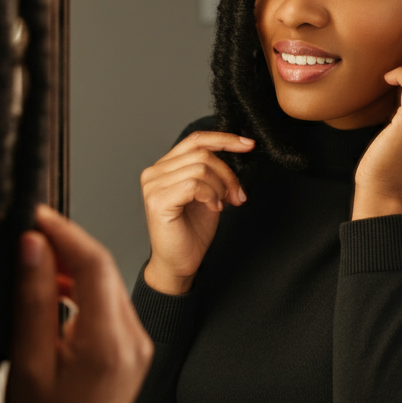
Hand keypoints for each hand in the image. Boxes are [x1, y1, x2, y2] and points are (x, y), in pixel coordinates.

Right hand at [6, 205, 153, 402]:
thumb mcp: (27, 361)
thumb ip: (34, 299)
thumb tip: (33, 246)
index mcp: (107, 341)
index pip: (93, 263)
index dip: (63, 231)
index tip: (35, 215)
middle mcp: (132, 339)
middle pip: (103, 269)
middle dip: (67, 245)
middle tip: (28, 233)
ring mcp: (137, 346)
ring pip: (107, 285)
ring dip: (74, 268)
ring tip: (33, 264)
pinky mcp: (133, 352)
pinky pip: (109, 307)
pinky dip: (83, 292)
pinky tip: (55, 295)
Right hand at [140, 131, 254, 294]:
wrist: (179, 263)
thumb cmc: (190, 233)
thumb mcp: (208, 194)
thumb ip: (213, 173)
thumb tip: (236, 153)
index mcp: (165, 167)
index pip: (195, 140)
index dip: (224, 139)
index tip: (248, 145)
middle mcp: (154, 172)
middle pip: (202, 154)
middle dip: (228, 174)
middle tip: (237, 196)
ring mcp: (153, 185)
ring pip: (201, 168)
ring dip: (220, 188)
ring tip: (222, 204)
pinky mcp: (158, 201)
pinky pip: (194, 185)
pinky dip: (211, 196)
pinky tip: (213, 208)